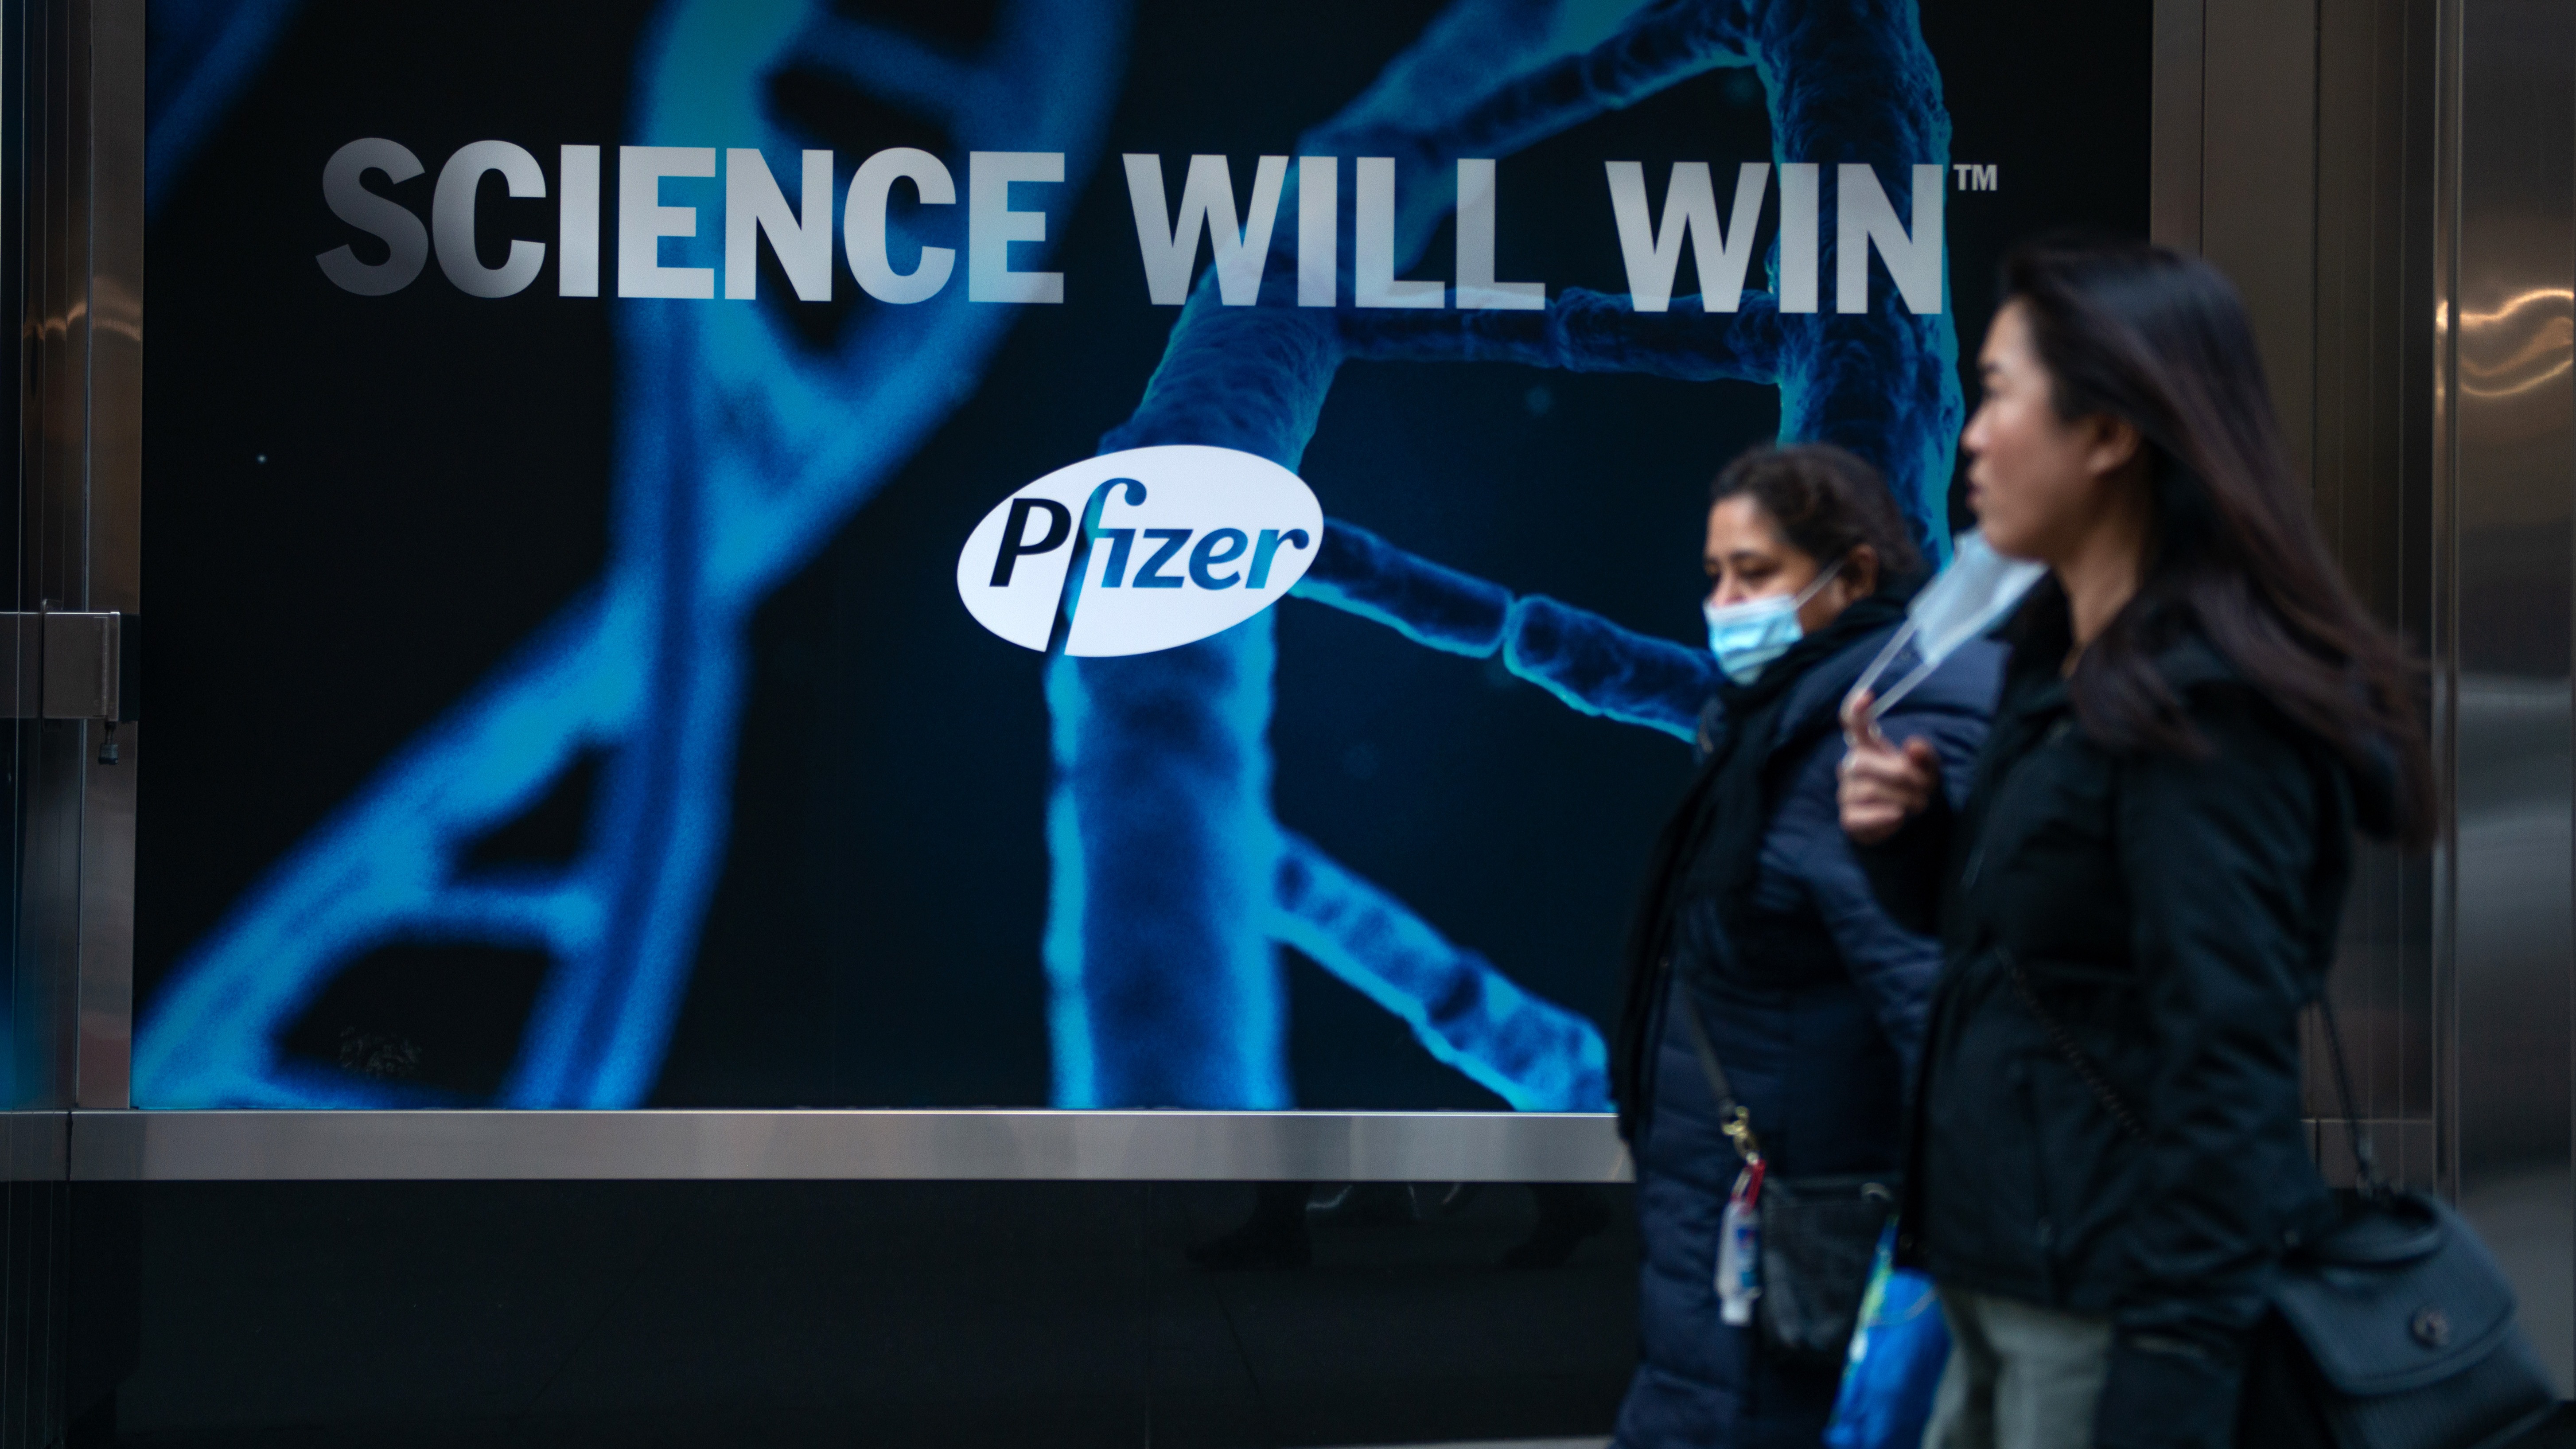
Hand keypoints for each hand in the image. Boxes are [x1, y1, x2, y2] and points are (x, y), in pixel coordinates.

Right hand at [1838, 689, 1940, 844]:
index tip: (1866, 695)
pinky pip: (1861, 815)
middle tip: (1924, 789)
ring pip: (1868, 790)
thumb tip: (1913, 745)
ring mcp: (1847, 791)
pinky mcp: (1849, 817)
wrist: (1907, 822)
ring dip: (1901, 799)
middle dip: (1900, 776)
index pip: (1853, 723)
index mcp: (1869, 747)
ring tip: (1918, 805)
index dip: (1855, 709)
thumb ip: (1924, 756)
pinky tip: (1898, 817)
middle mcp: (1852, 766)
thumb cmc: (1914, 787)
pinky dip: (1885, 817)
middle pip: (1863, 762)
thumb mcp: (1927, 769)